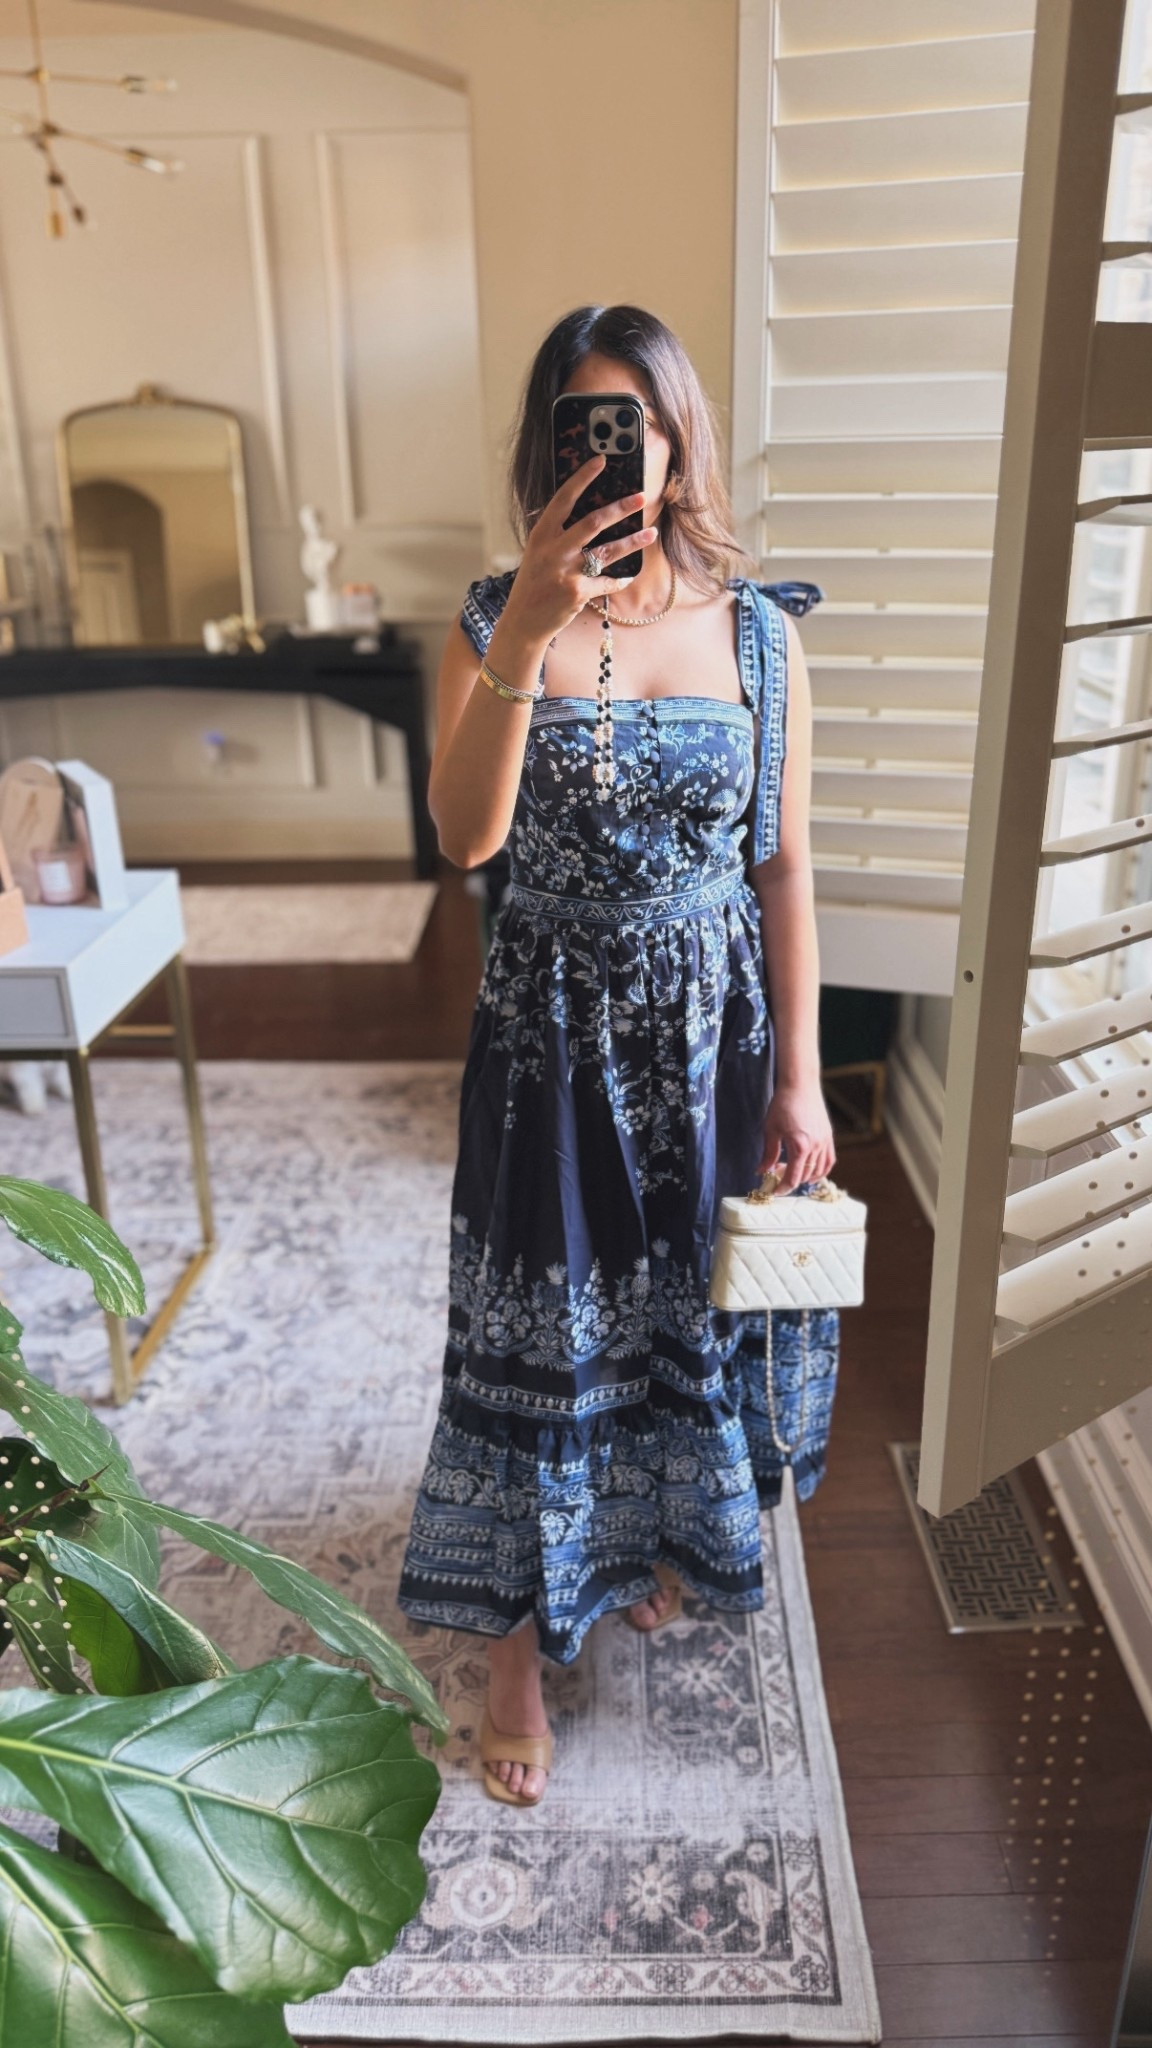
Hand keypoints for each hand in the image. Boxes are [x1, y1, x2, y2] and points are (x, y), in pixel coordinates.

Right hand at [501, 453, 658, 647]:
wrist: (523, 622)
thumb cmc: (533, 584)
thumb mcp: (538, 553)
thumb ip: (557, 535)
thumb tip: (590, 516)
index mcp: (541, 535)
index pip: (564, 499)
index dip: (583, 478)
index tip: (601, 460)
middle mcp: (553, 550)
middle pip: (593, 521)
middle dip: (620, 508)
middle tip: (641, 498)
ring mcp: (566, 572)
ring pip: (607, 551)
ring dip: (632, 541)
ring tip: (650, 533)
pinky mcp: (578, 593)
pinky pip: (607, 581)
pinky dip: (619, 579)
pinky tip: (628, 576)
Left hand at [756, 1080, 835, 1193]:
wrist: (800, 1084)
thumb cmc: (783, 1104)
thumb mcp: (770, 1130)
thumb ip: (768, 1154)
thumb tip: (761, 1171)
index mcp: (800, 1146)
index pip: (792, 1177)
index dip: (782, 1188)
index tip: (773, 1192)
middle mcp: (816, 1146)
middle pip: (805, 1176)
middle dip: (790, 1181)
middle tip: (776, 1178)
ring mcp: (825, 1141)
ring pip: (819, 1170)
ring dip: (805, 1177)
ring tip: (791, 1174)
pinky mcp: (829, 1136)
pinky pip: (829, 1160)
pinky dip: (821, 1170)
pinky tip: (812, 1171)